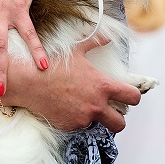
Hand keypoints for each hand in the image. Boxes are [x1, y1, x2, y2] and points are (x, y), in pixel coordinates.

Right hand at [10, 37, 142, 134]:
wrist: (30, 82)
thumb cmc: (54, 64)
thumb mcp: (77, 50)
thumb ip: (96, 42)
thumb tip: (109, 37)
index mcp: (102, 87)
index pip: (133, 97)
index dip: (134, 97)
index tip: (129, 96)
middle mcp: (96, 105)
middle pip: (121, 123)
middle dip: (119, 118)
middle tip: (111, 111)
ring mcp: (82, 118)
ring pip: (98, 124)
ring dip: (95, 118)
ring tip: (83, 105)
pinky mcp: (69, 126)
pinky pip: (78, 125)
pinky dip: (76, 119)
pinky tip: (66, 106)